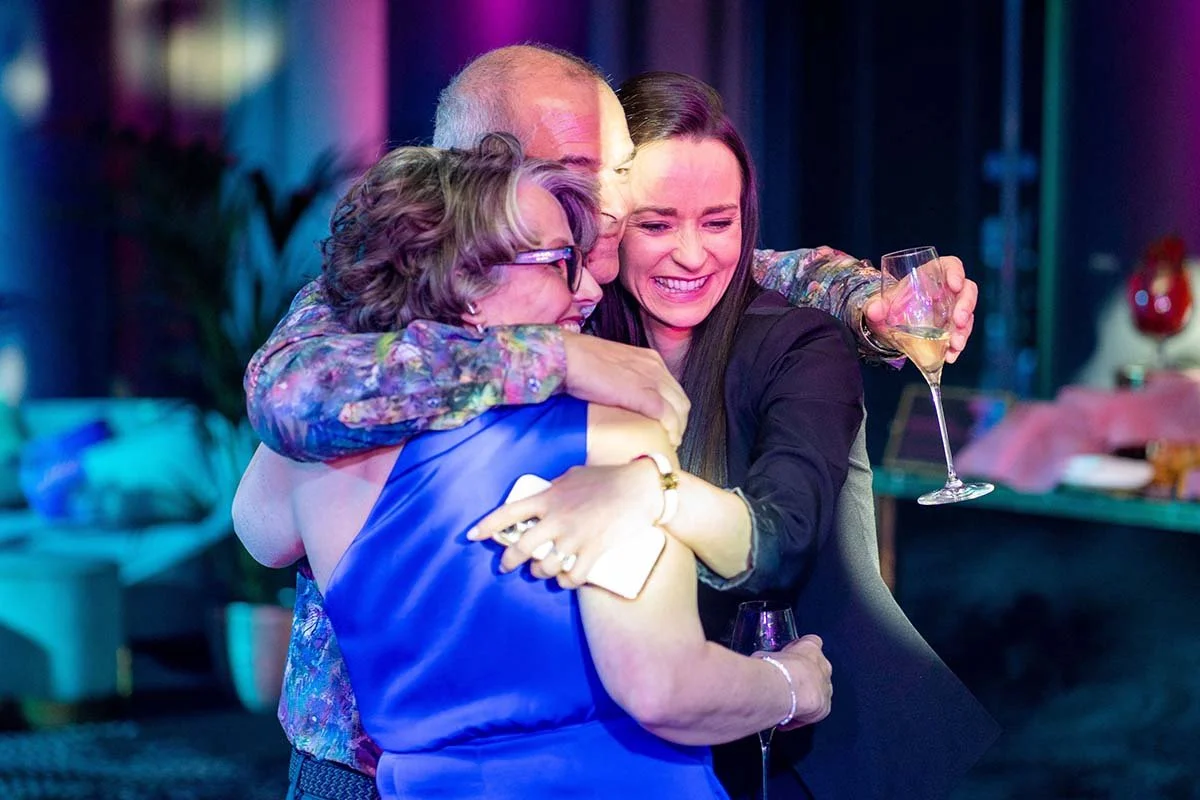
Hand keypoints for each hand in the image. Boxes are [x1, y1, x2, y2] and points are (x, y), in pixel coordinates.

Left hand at [467, 460, 661, 587]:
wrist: (639, 488)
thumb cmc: (607, 477)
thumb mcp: (573, 475)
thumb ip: (555, 487)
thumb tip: (545, 493)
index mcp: (548, 498)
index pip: (508, 513)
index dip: (487, 526)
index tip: (472, 537)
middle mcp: (556, 519)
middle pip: (521, 548)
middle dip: (509, 561)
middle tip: (507, 566)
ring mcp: (574, 537)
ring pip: (544, 566)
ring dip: (540, 572)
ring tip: (541, 570)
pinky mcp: (593, 550)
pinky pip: (572, 576)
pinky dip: (566, 581)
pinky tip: (566, 579)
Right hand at [563, 333, 689, 446]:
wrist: (568, 357)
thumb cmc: (579, 361)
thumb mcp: (611, 366)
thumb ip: (623, 379)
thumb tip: (622, 397)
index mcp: (648, 359)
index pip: (672, 387)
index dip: (673, 408)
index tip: (667, 422)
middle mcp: (655, 368)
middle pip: (681, 400)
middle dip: (679, 421)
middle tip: (670, 436)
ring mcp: (652, 381)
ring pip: (679, 410)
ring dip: (676, 429)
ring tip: (668, 443)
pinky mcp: (645, 396)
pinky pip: (668, 418)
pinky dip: (670, 431)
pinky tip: (666, 441)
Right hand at [765, 634, 832, 729]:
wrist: (787, 689)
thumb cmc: (776, 669)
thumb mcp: (765, 655)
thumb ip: (768, 658)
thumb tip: (758, 662)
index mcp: (810, 647)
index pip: (812, 642)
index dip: (801, 650)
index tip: (792, 656)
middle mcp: (823, 666)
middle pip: (818, 668)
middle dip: (805, 675)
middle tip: (788, 682)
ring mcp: (826, 687)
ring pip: (819, 690)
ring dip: (806, 696)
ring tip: (787, 702)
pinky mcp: (825, 707)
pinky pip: (814, 712)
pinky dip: (802, 716)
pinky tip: (786, 718)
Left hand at [864, 254, 976, 363]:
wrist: (888, 326)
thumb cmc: (888, 306)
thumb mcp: (879, 305)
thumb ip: (875, 306)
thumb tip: (874, 311)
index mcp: (930, 275)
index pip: (950, 266)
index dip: (956, 273)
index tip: (955, 285)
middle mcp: (945, 291)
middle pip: (966, 291)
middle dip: (966, 306)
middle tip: (958, 322)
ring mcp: (950, 310)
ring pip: (966, 316)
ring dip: (964, 331)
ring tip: (955, 345)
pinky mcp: (950, 328)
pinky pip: (959, 334)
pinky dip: (956, 346)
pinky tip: (950, 355)